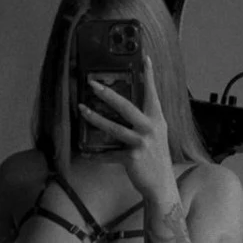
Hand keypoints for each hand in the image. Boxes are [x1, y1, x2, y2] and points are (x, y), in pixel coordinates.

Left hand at [79, 56, 176, 200]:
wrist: (161, 184)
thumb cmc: (156, 157)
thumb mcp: (156, 135)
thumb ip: (146, 120)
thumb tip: (125, 106)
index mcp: (157, 119)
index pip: (152, 94)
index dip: (149, 76)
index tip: (146, 59)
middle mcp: (151, 128)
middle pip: (126, 107)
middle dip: (108, 94)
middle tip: (93, 85)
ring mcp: (142, 143)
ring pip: (114, 128)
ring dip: (95, 118)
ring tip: (81, 109)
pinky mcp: (132, 157)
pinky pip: (109, 154)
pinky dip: (97, 155)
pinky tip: (85, 154)